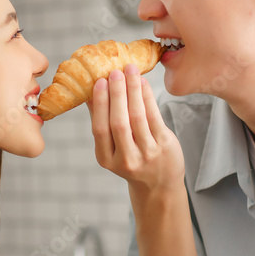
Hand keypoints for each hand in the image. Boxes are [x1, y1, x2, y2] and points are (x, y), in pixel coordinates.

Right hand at [88, 64, 184, 193]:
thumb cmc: (131, 159)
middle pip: (119, 122)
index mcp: (106, 159)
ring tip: (130, 71)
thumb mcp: (111, 148)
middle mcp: (126, 159)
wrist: (158, 184)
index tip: (99, 82)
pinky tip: (143, 83)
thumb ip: (102, 123)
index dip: (100, 104)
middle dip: (117, 94)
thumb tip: (90, 91)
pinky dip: (147, 97)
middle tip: (115, 72)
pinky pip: (154, 116)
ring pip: (138, 117)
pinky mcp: (164, 146)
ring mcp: (147, 153)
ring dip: (133, 90)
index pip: (100, 129)